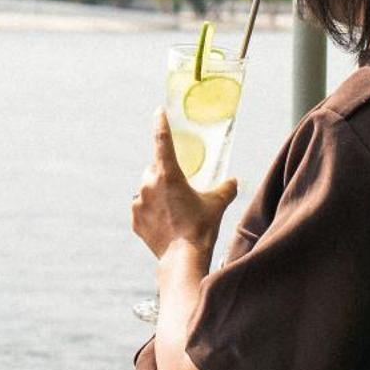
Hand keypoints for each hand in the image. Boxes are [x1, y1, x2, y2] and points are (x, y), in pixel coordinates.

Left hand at [131, 110, 237, 260]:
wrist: (183, 258)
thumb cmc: (201, 227)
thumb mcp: (218, 204)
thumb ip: (227, 188)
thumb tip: (234, 181)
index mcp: (168, 173)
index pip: (162, 140)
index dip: (161, 123)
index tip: (158, 112)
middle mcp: (149, 184)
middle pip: (156, 169)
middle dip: (167, 175)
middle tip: (182, 189)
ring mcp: (139, 202)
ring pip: (148, 190)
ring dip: (159, 194)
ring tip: (175, 211)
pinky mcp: (135, 219)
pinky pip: (143, 208)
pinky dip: (152, 211)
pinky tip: (166, 222)